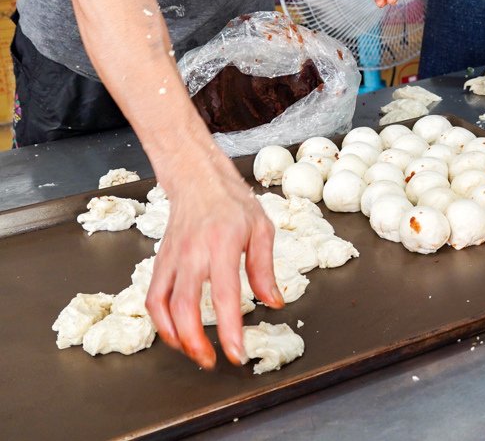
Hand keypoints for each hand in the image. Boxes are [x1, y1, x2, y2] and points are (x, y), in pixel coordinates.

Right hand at [146, 147, 281, 368]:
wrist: (197, 179)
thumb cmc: (232, 203)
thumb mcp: (261, 229)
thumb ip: (264, 268)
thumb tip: (274, 302)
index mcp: (222, 244)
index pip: (224, 295)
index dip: (229, 329)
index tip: (236, 353)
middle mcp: (193, 253)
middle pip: (186, 307)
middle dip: (196, 342)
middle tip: (212, 361)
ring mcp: (172, 258)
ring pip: (162, 306)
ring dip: (175, 337)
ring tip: (193, 352)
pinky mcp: (159, 261)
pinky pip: (153, 297)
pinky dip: (160, 321)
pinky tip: (175, 333)